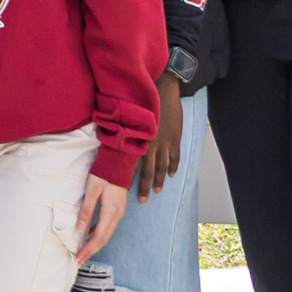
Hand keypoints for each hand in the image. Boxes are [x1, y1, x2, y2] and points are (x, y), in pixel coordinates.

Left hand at [76, 174, 130, 258]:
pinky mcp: (117, 208)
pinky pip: (108, 226)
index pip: (99, 237)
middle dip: (92, 250)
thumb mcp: (92, 191)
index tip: (79, 257)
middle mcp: (117, 215)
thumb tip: (80, 229)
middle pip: (104, 238)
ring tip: (83, 250)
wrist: (118, 162)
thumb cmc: (104, 174)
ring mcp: (118, 212)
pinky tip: (90, 234)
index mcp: (111, 212)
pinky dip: (99, 233)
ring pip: (107, 233)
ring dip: (95, 243)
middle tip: (79, 260)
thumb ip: (87, 210)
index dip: (89, 249)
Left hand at [131, 76, 186, 201]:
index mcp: (138, 140)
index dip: (130, 179)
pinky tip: (171, 175)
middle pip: (148, 172)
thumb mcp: (131, 119)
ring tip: (158, 190)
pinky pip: (175, 157)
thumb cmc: (143, 102)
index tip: (126, 191)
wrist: (162, 91)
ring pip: (162, 167)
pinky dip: (173, 167)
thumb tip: (116, 144)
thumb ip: (126, 134)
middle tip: (143, 200)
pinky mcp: (175, 139)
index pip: (132, 165)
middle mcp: (150, 145)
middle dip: (145, 187)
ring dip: (160, 181)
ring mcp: (165, 143)